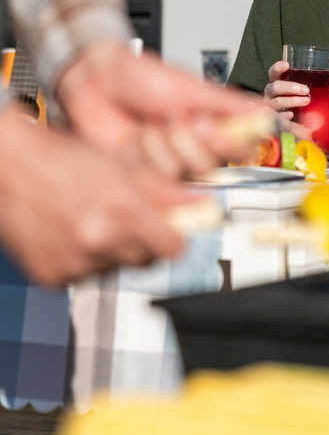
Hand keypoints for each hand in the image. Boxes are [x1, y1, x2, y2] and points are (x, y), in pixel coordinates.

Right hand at [0, 104, 192, 284]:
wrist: (8, 167)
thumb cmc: (62, 157)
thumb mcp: (121, 164)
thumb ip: (164, 190)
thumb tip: (202, 204)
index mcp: (120, 207)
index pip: (174, 246)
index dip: (178, 235)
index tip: (178, 227)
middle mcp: (97, 239)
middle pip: (148, 260)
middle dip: (149, 240)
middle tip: (135, 218)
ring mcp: (73, 262)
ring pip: (117, 266)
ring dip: (116, 248)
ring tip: (98, 217)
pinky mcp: (52, 277)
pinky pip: (85, 274)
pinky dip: (86, 256)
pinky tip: (75, 230)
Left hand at [55, 40, 270, 177]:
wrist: (97, 83)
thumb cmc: (141, 78)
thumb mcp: (188, 87)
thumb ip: (227, 103)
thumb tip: (264, 110)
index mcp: (212, 125)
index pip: (238, 148)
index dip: (222, 139)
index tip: (206, 121)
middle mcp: (194, 147)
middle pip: (208, 165)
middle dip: (185, 138)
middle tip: (171, 117)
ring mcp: (168, 163)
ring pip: (177, 172)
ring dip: (158, 144)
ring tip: (146, 124)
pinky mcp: (142, 175)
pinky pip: (150, 179)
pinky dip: (139, 155)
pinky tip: (132, 140)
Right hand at [264, 60, 310, 119]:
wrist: (285, 120)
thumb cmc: (294, 100)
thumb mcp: (302, 92)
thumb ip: (315, 89)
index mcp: (276, 82)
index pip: (273, 72)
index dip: (278, 68)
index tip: (287, 65)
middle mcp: (270, 93)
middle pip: (276, 87)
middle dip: (290, 87)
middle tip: (306, 90)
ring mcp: (269, 105)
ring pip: (278, 102)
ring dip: (292, 101)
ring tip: (306, 101)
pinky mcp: (272, 118)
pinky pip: (278, 117)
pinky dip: (286, 115)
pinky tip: (293, 114)